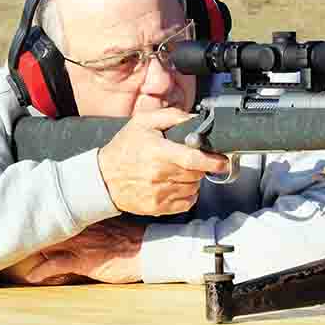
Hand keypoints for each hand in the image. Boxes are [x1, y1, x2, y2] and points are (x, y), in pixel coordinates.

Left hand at [0, 218, 145, 284]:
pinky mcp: (86, 261)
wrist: (152, 249)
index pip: (59, 210)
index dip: (41, 212)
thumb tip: (89, 222)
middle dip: (29, 229)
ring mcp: (83, 244)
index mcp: (90, 216)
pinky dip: (42, 271)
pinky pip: (58, 265)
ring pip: (48, 243)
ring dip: (31, 249)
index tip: (24, 210)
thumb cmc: (137, 239)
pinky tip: (31, 276)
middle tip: (8, 230)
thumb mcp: (117, 224)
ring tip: (11, 254)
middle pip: (48, 225)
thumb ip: (99, 222)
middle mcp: (82, 227)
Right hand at [96, 108, 228, 215]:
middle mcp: (159, 175)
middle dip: (200, 166)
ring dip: (193, 180)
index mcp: (158, 152)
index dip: (213, 161)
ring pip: (194, 188)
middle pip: (197, 174)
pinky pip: (186, 203)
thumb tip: (195, 119)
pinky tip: (176, 184)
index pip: (194, 159)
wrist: (102, 178)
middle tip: (191, 159)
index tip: (222, 160)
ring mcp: (159, 194)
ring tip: (178, 171)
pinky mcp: (158, 208)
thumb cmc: (123, 149)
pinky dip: (187, 194)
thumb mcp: (143, 122)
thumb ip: (172, 116)